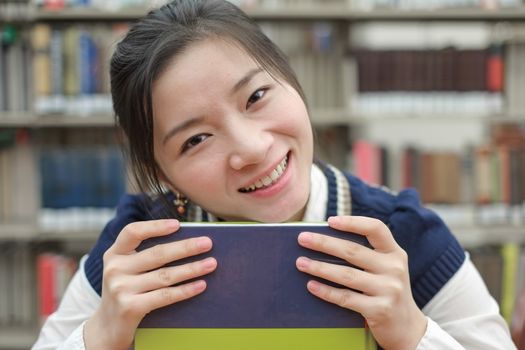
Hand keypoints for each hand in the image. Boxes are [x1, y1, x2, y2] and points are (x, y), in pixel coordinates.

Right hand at [84, 219, 216, 349]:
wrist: (109, 327)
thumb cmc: (127, 291)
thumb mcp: (128, 269)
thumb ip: (146, 256)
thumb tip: (188, 243)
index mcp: (115, 253)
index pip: (133, 232)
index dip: (155, 226)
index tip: (177, 224)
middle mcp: (115, 268)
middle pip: (157, 254)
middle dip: (186, 247)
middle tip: (208, 243)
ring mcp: (121, 288)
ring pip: (165, 275)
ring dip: (192, 269)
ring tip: (211, 263)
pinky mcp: (130, 307)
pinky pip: (165, 296)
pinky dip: (186, 290)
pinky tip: (201, 285)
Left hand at [296, 216, 426, 349]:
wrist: (408, 327)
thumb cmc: (387, 291)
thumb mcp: (386, 268)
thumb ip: (366, 255)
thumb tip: (324, 241)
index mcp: (394, 253)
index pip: (376, 229)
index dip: (353, 222)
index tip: (330, 221)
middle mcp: (394, 268)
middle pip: (353, 251)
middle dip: (324, 243)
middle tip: (302, 238)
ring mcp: (388, 290)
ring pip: (346, 275)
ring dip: (319, 267)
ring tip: (300, 262)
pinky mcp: (379, 310)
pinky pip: (346, 298)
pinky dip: (326, 291)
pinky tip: (311, 285)